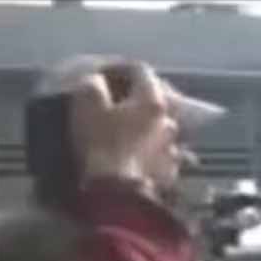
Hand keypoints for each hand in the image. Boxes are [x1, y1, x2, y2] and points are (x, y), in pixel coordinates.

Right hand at [68, 62, 178, 195]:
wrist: (120, 193)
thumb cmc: (102, 143)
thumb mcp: (87, 105)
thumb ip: (93, 85)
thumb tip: (98, 81)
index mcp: (152, 101)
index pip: (141, 70)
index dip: (121, 68)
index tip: (106, 73)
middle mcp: (170, 121)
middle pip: (158, 98)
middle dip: (140, 95)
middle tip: (122, 97)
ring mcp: (174, 147)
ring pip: (163, 126)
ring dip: (150, 123)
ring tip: (133, 128)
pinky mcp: (172, 170)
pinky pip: (164, 152)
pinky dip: (153, 148)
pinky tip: (142, 153)